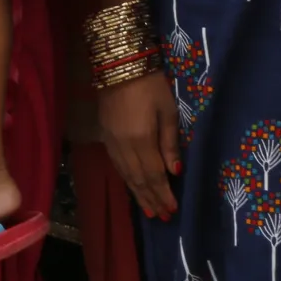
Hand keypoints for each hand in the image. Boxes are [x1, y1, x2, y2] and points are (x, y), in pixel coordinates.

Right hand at [99, 73, 183, 220]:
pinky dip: (127, 179)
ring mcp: (111, 142)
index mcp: (141, 140)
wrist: (118, 64)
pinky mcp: (105, 136)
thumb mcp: (167, 111)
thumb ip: (170, 143)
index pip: (153, 175)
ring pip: (126, 175)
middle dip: (151, 199)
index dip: (163, 194)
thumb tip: (175, 171)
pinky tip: (132, 186)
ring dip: (138, 193)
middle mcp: (123, 146)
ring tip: (149, 209)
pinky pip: (117, 165)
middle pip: (138, 179)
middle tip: (163, 216)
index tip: (172, 210)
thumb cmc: (150, 85)